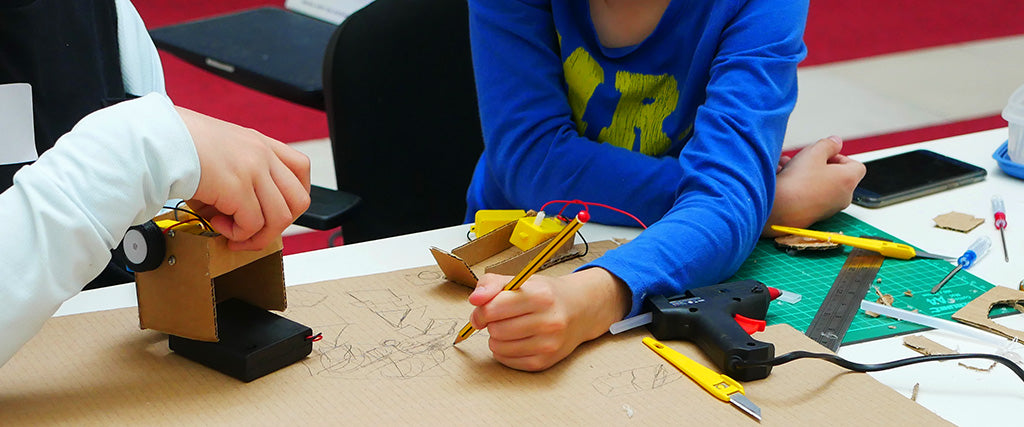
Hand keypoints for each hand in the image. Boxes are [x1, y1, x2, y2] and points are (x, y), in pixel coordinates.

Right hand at [175, 106, 310, 249]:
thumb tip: (242, 215)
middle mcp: (263, 154)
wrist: (159, 137)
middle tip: (255, 230)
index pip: (301, 169)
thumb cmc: (178, 144)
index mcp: (260, 143)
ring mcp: (254, 169)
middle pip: (299, 199)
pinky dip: (238, 234)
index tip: (274, 211)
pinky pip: (253, 225)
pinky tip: (218, 226)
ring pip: (281, 218)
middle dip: (279, 224)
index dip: (293, 197)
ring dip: (258, 235)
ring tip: (233, 233)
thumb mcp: (222, 152)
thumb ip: (241, 177)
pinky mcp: (238, 187)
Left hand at [467, 268, 629, 370]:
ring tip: (509, 328)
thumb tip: (474, 300)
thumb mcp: (520, 280)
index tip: (482, 311)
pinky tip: (515, 340)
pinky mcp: (545, 361)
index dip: (480, 310)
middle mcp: (548, 321)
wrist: (580, 311)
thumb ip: (491, 284)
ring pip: (498, 347)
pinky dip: (504, 351)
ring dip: (496, 338)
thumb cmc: (545, 294)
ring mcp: (548, 344)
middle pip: (495, 329)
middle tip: (500, 318)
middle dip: (491, 324)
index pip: (493, 308)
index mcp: (540, 295)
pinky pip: (507, 360)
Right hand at [763, 136, 865, 236]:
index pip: (856, 165)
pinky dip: (801, 187)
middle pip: (837, 175)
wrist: (780, 211)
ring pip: (821, 185)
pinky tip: (784, 180)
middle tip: (805, 160)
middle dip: (819, 165)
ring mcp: (829, 208)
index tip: (824, 154)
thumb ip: (828, 144)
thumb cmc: (798, 184)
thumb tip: (836, 143)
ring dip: (807, 174)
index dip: (840, 156)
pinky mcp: (814, 214)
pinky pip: (811, 196)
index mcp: (848, 180)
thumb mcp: (814, 152)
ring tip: (788, 168)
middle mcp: (843, 196)